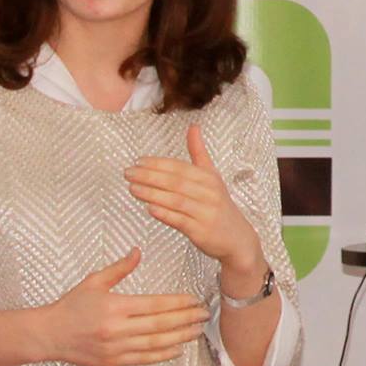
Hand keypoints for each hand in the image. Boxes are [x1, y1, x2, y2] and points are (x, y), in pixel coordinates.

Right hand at [38, 247, 209, 365]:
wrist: (48, 335)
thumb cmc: (71, 307)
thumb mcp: (94, 281)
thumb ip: (119, 268)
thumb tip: (138, 251)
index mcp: (115, 306)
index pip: (155, 305)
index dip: (178, 303)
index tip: (193, 300)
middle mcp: (117, 329)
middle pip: (160, 325)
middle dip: (185, 319)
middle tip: (203, 314)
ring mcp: (116, 348)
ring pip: (155, 344)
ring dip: (180, 337)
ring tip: (197, 331)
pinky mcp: (113, 362)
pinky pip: (143, 359)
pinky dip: (163, 355)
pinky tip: (178, 349)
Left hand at [123, 125, 266, 280]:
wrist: (237, 238)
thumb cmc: (219, 206)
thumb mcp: (212, 177)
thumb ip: (199, 153)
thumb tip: (193, 127)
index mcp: (209, 178)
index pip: (180, 167)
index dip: (158, 163)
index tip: (138, 161)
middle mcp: (209, 193)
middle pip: (176, 182)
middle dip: (150, 176)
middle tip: (129, 173)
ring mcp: (206, 212)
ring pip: (175, 200)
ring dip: (152, 194)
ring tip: (132, 189)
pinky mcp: (201, 231)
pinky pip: (180, 221)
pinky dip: (165, 214)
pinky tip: (150, 209)